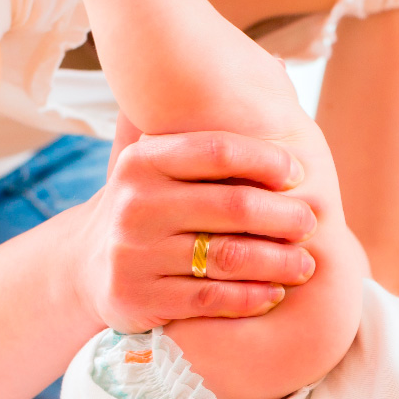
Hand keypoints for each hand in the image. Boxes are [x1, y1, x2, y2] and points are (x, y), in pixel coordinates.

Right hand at [71, 124, 320, 332]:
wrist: (87, 266)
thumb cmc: (150, 209)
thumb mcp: (160, 170)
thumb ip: (207, 150)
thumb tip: (286, 99)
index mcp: (143, 161)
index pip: (218, 150)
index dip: (267, 161)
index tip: (298, 174)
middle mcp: (134, 204)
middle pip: (232, 206)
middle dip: (284, 216)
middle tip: (311, 223)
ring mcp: (133, 253)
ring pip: (228, 257)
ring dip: (278, 262)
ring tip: (305, 264)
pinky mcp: (139, 298)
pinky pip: (211, 299)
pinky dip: (251, 297)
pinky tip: (274, 293)